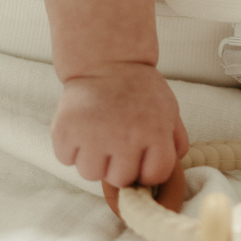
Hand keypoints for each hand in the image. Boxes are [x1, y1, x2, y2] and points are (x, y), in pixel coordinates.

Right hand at [52, 61, 188, 191]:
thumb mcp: (169, 110)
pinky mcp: (65, 131)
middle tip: (117, 144)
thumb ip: (175, 141)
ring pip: (90, 174)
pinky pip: (66, 159)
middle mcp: (125, 138)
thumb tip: (168, 169)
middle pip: (120, 180)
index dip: (148, 171)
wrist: (107, 61)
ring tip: (98, 135)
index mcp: (155, 132)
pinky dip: (71, 149)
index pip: (154, 176)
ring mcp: (93, 136)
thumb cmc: (140, 89)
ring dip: (93, 160)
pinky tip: (81, 130)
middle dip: (119, 166)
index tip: (142, 159)